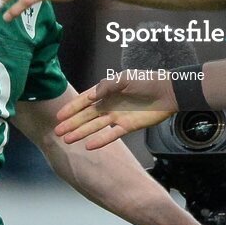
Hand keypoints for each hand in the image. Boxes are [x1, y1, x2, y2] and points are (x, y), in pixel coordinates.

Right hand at [54, 74, 177, 149]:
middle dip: (72, 123)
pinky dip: (101, 140)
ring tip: (68, 140)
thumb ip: (107, 86)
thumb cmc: (146, 81)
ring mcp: (117, 116)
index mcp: (106, 91)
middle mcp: (109, 105)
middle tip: (58, 132)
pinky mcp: (127, 126)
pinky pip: (111, 135)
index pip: (85, 101)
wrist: (167, 92)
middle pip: (87, 116)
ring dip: (81, 133)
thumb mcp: (125, 79)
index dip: (72, 108)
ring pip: (95, 127)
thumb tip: (90, 97)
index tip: (59, 116)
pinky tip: (89, 145)